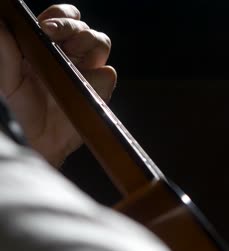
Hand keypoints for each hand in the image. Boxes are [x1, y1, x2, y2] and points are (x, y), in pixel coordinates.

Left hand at [0, 4, 115, 166]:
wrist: (34, 145)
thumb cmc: (14, 112)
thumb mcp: (4, 80)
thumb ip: (4, 50)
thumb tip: (2, 21)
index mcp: (45, 45)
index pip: (61, 17)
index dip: (59, 17)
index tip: (45, 28)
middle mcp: (69, 55)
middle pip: (83, 27)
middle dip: (73, 28)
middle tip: (55, 37)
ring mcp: (86, 72)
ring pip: (101, 43)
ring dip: (89, 44)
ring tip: (71, 57)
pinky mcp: (100, 91)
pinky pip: (107, 74)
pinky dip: (97, 77)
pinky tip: (80, 88)